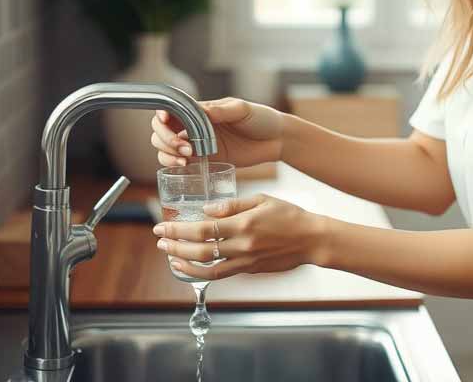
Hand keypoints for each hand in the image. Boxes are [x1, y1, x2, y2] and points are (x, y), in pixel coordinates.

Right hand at [150, 98, 284, 168]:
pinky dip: (173, 164)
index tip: (166, 121)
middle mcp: (193, 126)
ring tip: (185, 159)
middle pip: (161, 130)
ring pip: (165, 147)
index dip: (162, 115)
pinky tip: (185, 165)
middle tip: (184, 148)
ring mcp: (196, 143)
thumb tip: (202, 111)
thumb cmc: (261, 119)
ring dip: (167, 153)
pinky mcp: (203, 160)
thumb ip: (222, 111)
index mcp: (200, 109)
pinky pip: (178, 163)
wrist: (276, 140)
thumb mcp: (243, 110)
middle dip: (165, 138)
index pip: (170, 109)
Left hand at [153, 194, 329, 279]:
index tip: (162, 226)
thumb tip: (206, 209)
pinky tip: (193, 265)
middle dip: (175, 246)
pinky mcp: (250, 270)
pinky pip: (222, 274)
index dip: (178, 230)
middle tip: (160, 241)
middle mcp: (242, 246)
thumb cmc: (289, 215)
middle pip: (200, 251)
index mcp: (244, 224)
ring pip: (208, 270)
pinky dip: (203, 272)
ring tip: (171, 257)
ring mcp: (246, 261)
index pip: (203, 229)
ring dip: (185, 264)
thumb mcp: (261, 199)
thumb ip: (232, 204)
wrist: (312, 239)